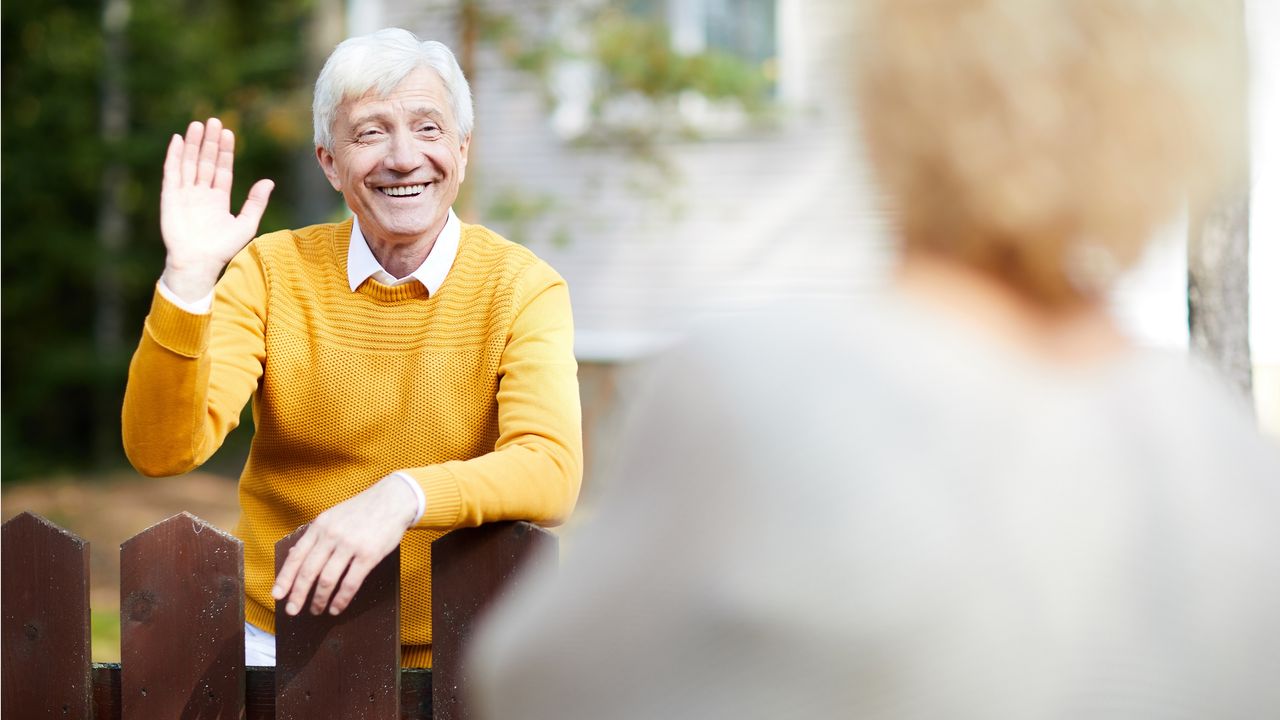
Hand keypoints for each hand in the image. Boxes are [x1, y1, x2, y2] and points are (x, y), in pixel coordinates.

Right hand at [159, 117, 274, 300]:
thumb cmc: (222, 249)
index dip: (225, 151)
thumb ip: (256, 202)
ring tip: (198, 124)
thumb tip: (268, 181)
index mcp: (218, 199)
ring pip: (190, 162)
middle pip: (206, 161)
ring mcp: (185, 194)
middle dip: (210, 142)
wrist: (199, 263)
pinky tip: (178, 140)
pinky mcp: (170, 197)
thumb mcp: (246, 224)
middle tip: (215, 120)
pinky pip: (172, 172)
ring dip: (194, 144)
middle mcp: (201, 193)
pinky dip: (175, 156)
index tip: (229, 133)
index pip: (222, 169)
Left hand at [272, 476, 418, 616]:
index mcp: (320, 526)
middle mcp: (331, 535)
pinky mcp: (368, 555)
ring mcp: (350, 545)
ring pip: (327, 580)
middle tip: (292, 610)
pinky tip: (336, 608)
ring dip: (319, 600)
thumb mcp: (333, 516)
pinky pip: (350, 583)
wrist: (393, 500)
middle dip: (298, 595)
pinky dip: (340, 599)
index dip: (285, 578)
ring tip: (316, 610)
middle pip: (309, 571)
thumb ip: (317, 535)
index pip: (297, 556)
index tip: (277, 594)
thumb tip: (295, 555)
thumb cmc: (362, 510)